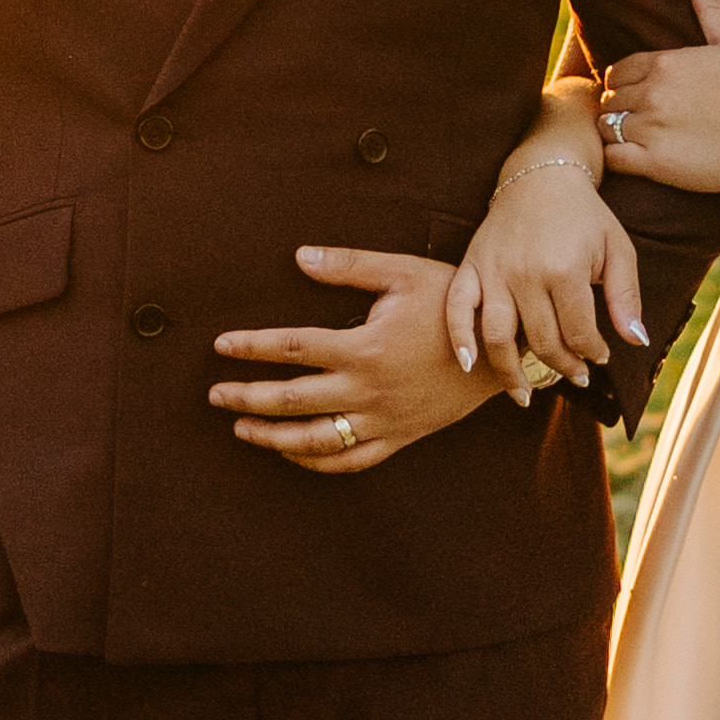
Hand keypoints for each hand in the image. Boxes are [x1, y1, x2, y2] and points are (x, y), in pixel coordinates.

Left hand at [209, 246, 496, 476]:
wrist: (503, 349)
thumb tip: (299, 256)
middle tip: (216, 394)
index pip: (292, 348)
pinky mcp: (399, 438)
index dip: (251, 347)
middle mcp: (368, 390)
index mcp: (365, 348)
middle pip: (293, 400)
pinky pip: (351, 461)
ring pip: (316, 440)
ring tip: (241, 428)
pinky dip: (316, 463)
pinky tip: (292, 453)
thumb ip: (349, 266)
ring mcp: (383, 420)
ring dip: (272, 437)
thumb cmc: (454, 304)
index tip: (221, 346)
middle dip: (247, 398)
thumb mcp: (403, 272)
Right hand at [441, 116, 646, 398]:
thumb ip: (627, 297)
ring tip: (524, 395)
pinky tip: (468, 366)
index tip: (599, 357)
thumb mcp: (618, 249)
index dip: (593, 353)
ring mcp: (494, 270)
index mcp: (566, 269)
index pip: (579, 333)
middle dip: (562, 366)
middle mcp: (527, 273)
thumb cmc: (585, 216)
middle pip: (541, 341)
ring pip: (497, 336)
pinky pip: (457, 308)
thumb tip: (636, 342)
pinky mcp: (471, 265)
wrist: (541, 175)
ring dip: (510, 373)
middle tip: (574, 376)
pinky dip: (459, 338)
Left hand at [586, 0, 719, 200]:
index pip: (618, 71)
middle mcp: (652, 93)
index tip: (639, 96)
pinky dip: (615, 157)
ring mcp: (651, 127)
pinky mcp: (654, 162)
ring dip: (615, 132)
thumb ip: (709, 7)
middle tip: (640, 120)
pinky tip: (632, 158)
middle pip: (610, 99)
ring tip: (636, 139)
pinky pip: (611, 157)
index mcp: (665, 63)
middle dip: (620, 108)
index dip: (625, 84)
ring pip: (606, 127)